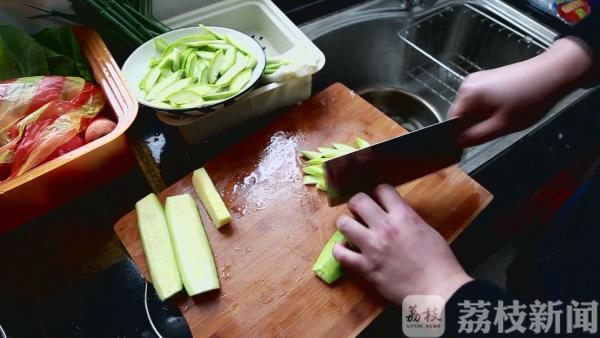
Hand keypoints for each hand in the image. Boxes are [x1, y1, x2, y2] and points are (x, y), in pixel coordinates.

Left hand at [332, 185, 471, 305]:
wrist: (439, 291)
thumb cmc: (440, 263)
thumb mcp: (427, 230)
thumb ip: (407, 219)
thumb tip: (395, 215)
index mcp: (404, 216)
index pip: (381, 189)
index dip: (378, 193)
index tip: (377, 200)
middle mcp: (385, 227)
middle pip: (357, 200)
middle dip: (356, 204)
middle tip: (359, 212)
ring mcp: (372, 247)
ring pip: (343, 223)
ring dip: (346, 225)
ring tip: (351, 231)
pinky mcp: (365, 267)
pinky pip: (340, 254)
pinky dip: (340, 251)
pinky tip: (346, 250)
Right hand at [449, 37, 593, 146]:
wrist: (553, 73)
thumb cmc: (531, 96)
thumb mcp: (502, 126)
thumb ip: (475, 137)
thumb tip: (458, 143)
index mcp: (468, 94)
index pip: (451, 121)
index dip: (459, 135)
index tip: (471, 143)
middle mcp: (469, 84)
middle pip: (462, 114)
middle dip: (475, 125)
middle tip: (496, 129)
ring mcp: (478, 79)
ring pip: (473, 108)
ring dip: (484, 117)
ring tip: (505, 117)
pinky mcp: (489, 78)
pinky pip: (481, 100)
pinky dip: (490, 108)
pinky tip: (507, 109)